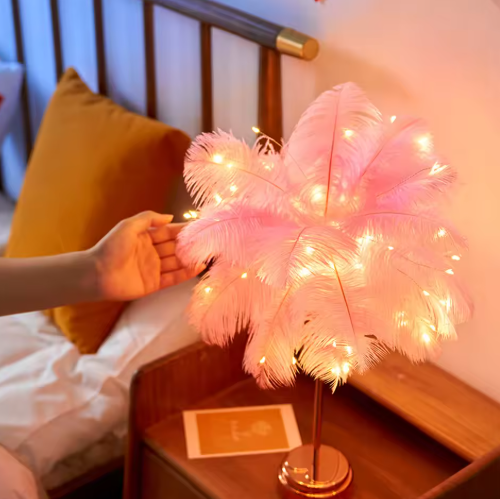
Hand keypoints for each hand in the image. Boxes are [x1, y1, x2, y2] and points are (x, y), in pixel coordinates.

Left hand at [89, 211, 203, 300]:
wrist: (96, 274)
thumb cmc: (111, 247)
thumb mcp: (128, 226)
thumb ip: (149, 219)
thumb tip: (170, 217)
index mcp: (146, 238)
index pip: (169, 232)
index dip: (183, 230)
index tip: (200, 227)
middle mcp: (152, 252)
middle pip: (175, 247)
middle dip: (191, 245)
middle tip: (209, 242)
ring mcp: (154, 269)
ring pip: (177, 263)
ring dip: (191, 259)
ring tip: (208, 255)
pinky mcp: (154, 284)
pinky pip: (173, 278)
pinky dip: (186, 274)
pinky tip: (198, 268)